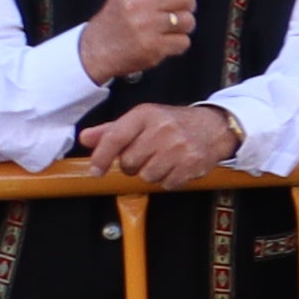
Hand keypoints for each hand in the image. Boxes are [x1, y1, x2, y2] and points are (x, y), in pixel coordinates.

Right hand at [73, 0, 197, 85]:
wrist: (95, 50)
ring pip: (187, 20)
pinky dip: (177, 44)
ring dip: (183, 27)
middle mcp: (137, 3)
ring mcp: (144, 26)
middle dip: (187, 6)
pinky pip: (183, 42)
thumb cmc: (118, 15)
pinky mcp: (151, 47)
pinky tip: (163, 42)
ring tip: (167, 28)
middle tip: (177, 11)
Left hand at [77, 103, 242, 186]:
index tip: (96, 170)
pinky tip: (175, 167)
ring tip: (162, 161)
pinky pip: (167, 184)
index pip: (115, 138)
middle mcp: (162, 129)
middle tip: (145, 157)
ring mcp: (178, 147)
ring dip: (151, 173)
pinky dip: (168, 180)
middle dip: (133, 165)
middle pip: (129, 163)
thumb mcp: (142, 120)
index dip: (101, 157)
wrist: (214, 127)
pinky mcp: (191, 164)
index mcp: (145, 115)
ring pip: (147, 176)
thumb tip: (85, 139)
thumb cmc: (173, 123)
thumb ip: (112, 131)